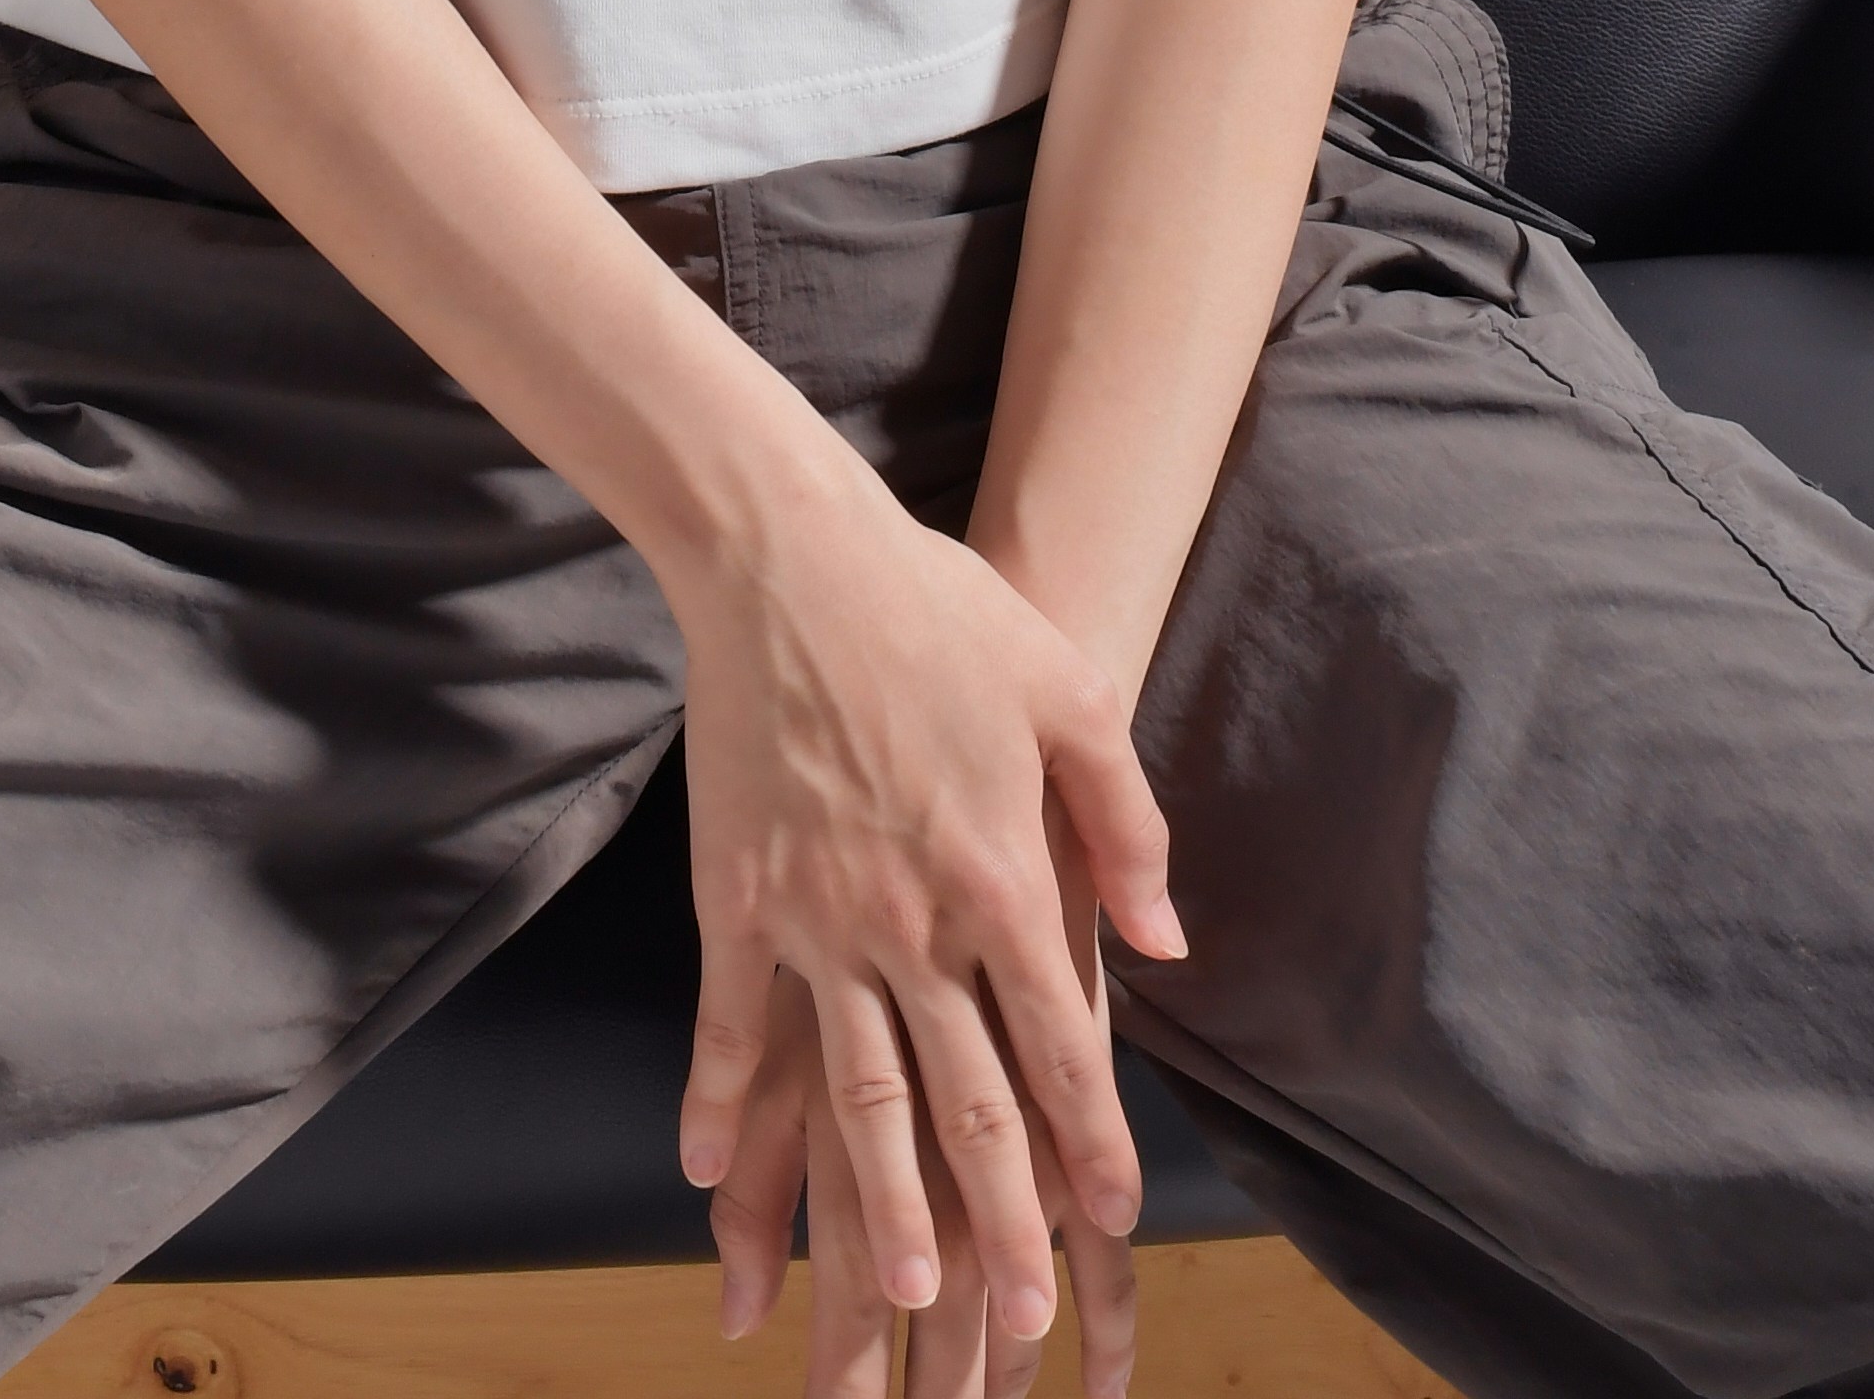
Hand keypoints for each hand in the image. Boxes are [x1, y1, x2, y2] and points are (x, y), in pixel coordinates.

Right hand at [672, 460, 1181, 1370]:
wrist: (790, 553)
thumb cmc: (939, 611)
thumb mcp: (1069, 695)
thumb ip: (1125, 828)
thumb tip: (1166, 943)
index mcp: (999, 873)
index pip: (1061, 1040)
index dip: (1092, 1139)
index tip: (1113, 1219)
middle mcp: (912, 916)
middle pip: (965, 1097)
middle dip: (1002, 1219)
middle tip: (1023, 1320)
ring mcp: (814, 913)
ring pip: (854, 1089)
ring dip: (878, 1198)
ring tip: (900, 1288)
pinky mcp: (735, 892)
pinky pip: (726, 1021)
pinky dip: (715, 1103)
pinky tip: (707, 1176)